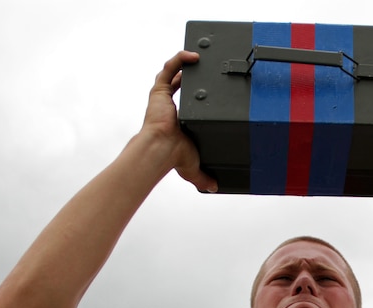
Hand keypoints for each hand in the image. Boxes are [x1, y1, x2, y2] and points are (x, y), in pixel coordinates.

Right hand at [141, 51, 216, 191]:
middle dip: (189, 74)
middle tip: (204, 67)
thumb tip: (213, 188)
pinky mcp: (159, 91)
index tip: (205, 85)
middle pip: (178, 84)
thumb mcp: (194, 167)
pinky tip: (192, 55)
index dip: (192, 91)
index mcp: (175, 120)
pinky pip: (169, 68)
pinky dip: (179, 59)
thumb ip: (204, 177)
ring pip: (172, 73)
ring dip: (184, 63)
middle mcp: (167, 107)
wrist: (161, 149)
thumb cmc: (174, 157)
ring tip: (199, 57)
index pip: (184, 100)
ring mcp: (162, 97)